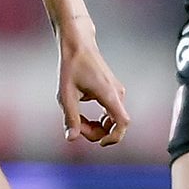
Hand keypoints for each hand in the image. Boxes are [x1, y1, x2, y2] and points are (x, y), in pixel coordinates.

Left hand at [56, 21, 129, 146]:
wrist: (78, 44)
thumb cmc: (72, 66)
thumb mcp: (66, 94)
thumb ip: (70, 117)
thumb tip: (71, 138)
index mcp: (109, 94)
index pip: (122, 123)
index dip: (114, 137)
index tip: (100, 143)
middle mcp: (117, 94)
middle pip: (115, 124)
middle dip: (96, 131)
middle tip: (76, 125)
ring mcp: (116, 92)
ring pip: (112, 119)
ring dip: (95, 125)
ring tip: (76, 117)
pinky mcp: (112, 91)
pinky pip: (109, 112)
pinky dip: (97, 118)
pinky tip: (81, 112)